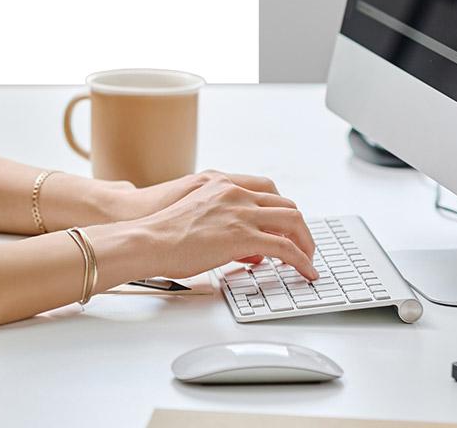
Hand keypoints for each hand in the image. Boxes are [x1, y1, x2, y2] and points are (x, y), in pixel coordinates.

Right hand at [115, 169, 316, 279]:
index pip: (267, 190)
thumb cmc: (163, 232)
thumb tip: (251, 249)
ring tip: (308, 261)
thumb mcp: (198, 216)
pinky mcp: (243, 236)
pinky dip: (302, 260)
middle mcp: (235, 192)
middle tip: (303, 246)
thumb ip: (226, 226)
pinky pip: (286, 248)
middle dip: (299, 228)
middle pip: (285, 204)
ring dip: (306, 242)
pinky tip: (306, 272)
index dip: (282, 210)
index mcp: (222, 184)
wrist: (147, 238)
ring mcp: (241, 212)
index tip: (286, 227)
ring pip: (293, 221)